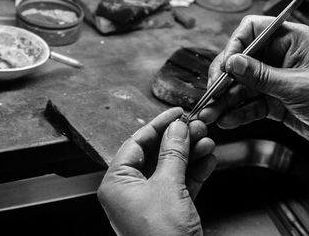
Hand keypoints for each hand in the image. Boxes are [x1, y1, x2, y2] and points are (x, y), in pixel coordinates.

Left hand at [98, 107, 215, 235]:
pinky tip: (208, 159)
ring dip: (190, 154)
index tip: (175, 114)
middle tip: (196, 126)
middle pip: (155, 154)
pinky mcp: (167, 211)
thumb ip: (173, 153)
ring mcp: (149, 201)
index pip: (135, 143)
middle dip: (178, 140)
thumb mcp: (168, 187)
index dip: (157, 125)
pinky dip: (195, 172)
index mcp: (117, 183)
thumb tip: (177, 129)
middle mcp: (129, 191)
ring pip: (170, 169)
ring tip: (206, 140)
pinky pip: (180, 185)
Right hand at [200, 15, 308, 139]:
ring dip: (224, 102)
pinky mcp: (274, 103)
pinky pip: (250, 106)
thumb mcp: (298, 86)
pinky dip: (238, 114)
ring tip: (211, 114)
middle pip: (241, 62)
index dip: (234, 45)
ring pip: (242, 88)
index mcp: (291, 41)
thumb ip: (262, 75)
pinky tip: (227, 120)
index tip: (224, 66)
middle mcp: (280, 59)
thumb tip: (232, 63)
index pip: (253, 30)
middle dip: (223, 81)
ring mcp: (275, 82)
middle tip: (211, 95)